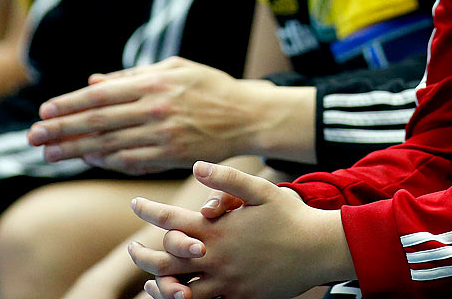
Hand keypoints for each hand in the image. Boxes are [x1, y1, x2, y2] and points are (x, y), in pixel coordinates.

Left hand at [30, 57, 273, 173]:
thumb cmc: (210, 87)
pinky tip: (86, 158)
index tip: (44, 111)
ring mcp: (162, 135)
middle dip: (61, 129)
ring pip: (108, 144)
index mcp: (154, 83)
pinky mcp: (170, 157)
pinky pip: (129, 161)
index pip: (100, 94)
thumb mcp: (175, 68)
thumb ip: (133, 74)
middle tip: (33, 136)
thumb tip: (93, 81)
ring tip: (48, 153)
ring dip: (74, 150)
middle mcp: (155, 109)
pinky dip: (104, 161)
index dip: (69, 104)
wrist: (248, 116)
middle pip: (97, 121)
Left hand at [128, 161, 351, 298]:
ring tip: (149, 281)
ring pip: (178, 292)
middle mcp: (216, 258)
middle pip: (164, 263)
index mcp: (218, 230)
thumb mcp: (262, 190)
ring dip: (158, 286)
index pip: (171, 220)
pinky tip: (180, 298)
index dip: (148, 210)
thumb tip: (197, 166)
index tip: (135, 202)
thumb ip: (228, 178)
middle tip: (132, 249)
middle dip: (142, 256)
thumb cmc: (291, 216)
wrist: (320, 249)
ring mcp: (226, 283)